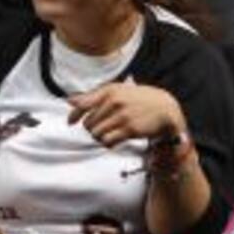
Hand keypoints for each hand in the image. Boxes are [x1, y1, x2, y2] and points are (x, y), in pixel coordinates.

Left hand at [68, 83, 184, 146]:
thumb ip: (92, 96)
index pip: (83, 104)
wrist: (164, 107)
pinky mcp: (130, 129)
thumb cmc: (136, 98)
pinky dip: (107, 143)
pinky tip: (113, 141)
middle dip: (91, 128)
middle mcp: (114, 102)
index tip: (70, 122)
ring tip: (107, 134)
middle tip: (101, 128)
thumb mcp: (115, 90)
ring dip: (99, 137)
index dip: (74, 115)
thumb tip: (69, 101)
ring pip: (96, 134)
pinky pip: (108, 141)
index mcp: (108, 91)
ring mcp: (122, 116)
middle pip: (88, 123)